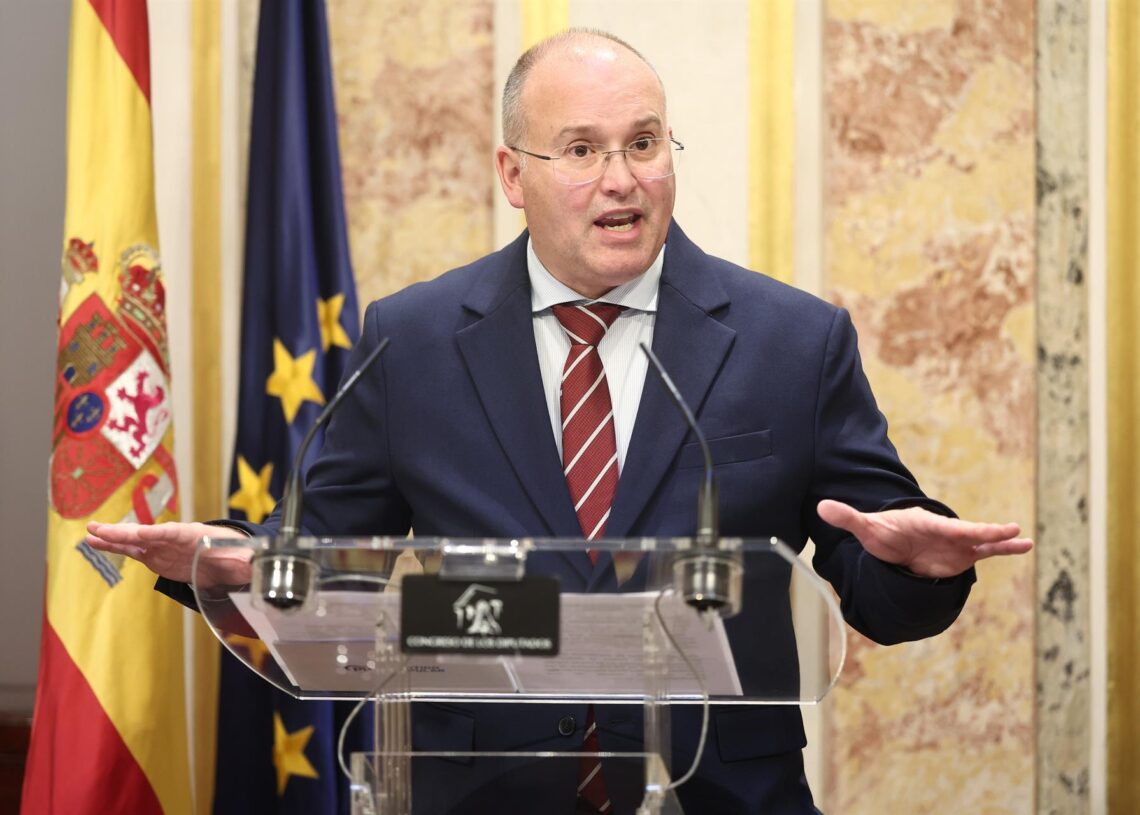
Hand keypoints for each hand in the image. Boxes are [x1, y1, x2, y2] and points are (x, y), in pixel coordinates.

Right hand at [85, 521, 251, 585]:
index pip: (171, 533)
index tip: (138, 535)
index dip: (154, 535)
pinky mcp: (158, 557)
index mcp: (194, 535)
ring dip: (113, 539)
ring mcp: (164, 547)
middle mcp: (175, 538)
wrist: (234, 559)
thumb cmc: (240, 555)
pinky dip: (116, 548)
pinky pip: (134, 552)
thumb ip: (248, 561)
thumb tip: (258, 564)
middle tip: (98, 528)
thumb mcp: (246, 558)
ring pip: (134, 542)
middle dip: (123, 532)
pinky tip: (98, 545)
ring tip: (89, 535)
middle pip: (146, 535)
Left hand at [816, 499, 1033, 578]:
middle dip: (987, 532)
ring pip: (982, 540)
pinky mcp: (962, 554)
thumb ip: (847, 517)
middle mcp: (945, 531)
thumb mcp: (865, 527)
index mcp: (926, 523)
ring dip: (1001, 540)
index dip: (960, 530)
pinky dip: (1004, 548)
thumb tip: (821, 506)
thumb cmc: (883, 533)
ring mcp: (956, 542)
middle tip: (1010, 530)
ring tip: (1025, 541)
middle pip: (968, 532)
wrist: (894, 543)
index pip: (945, 528)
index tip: (977, 530)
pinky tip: (1024, 546)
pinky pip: (987, 551)